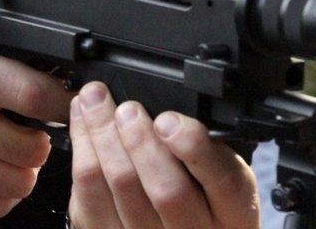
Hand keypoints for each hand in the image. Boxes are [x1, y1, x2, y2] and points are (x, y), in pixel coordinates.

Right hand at [0, 20, 70, 217]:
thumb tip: (46, 72)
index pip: (35, 97)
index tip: (72, 105)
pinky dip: (0, 192)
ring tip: (11, 152)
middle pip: (31, 150)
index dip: (64, 104)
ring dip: (23, 170)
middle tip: (32, 130)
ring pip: (16, 183)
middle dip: (42, 141)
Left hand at [68, 82, 259, 228]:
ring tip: (94, 101)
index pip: (225, 183)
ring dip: (102, 136)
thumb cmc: (199, 198)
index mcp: (233, 214)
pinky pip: (88, 195)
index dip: (195, 147)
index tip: (169, 120)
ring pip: (120, 187)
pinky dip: (82, 149)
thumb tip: (168, 106)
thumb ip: (204, 148)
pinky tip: (82, 123)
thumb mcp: (219, 174)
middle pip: (167, 191)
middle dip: (141, 141)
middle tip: (127, 108)